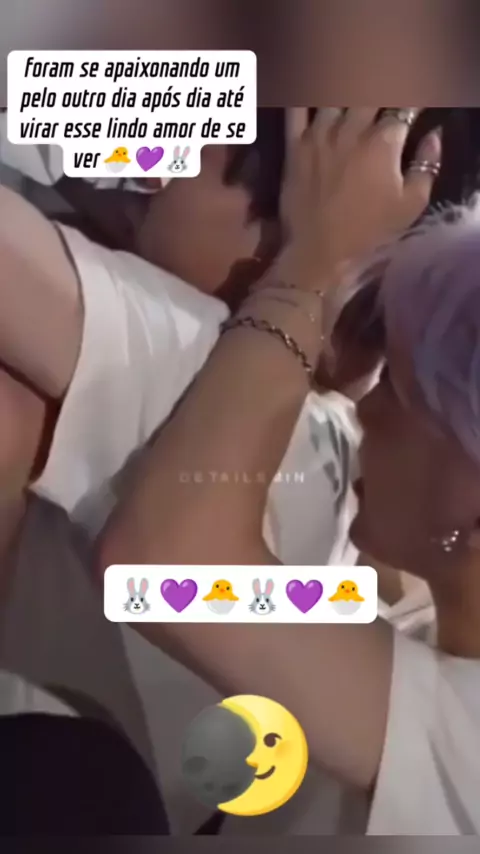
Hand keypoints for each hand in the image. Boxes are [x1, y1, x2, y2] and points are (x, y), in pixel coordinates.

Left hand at [281, 107, 441, 287]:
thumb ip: (426, 165)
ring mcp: (320, 134)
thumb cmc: (369, 233)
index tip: (412, 109)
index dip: (411, 104)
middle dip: (382, 89)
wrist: (319, 253)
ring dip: (345, 88)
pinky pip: (295, 108)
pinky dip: (303, 94)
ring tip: (350, 91)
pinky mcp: (294, 145)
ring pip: (334, 93)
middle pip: (370, 92)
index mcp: (383, 141)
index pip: (404, 107)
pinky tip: (310, 90)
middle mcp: (351, 129)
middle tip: (382, 98)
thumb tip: (434, 136)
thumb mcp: (411, 206)